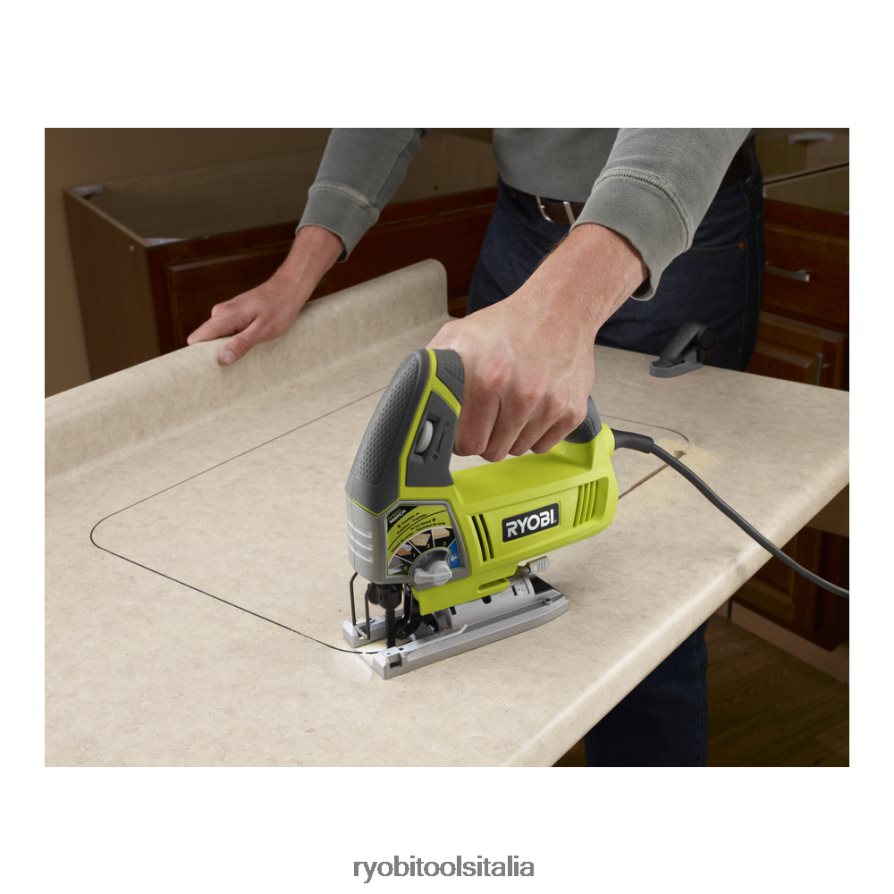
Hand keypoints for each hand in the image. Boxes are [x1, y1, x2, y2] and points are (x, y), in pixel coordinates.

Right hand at [186, 225, 342, 364]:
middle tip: (234, 366)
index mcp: (223, 317)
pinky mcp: (234, 313)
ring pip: (216, 336)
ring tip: (245, 355)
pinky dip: (234, 340)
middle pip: (205, 339)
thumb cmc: (280, 308)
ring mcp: (226, 312)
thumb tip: (222, 359)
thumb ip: (241, 343)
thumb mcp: (263, 330)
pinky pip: (226, 331)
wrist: (290, 288)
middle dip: (215, 354)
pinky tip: (249, 344)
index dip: (199, 356)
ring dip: (227, 347)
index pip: (196, 339)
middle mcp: (220, 313)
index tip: (209, 370)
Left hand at [427, 224, 645, 460]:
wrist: (560, 309)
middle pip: (491, 451)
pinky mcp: (571, 411)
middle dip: (484, 439)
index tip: (461, 431)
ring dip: (510, 436)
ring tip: (510, 406)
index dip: (460, 439)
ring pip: (517, 450)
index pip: (466, 442)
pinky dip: (535, 434)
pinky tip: (532, 409)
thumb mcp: (458, 336)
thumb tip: (414, 405)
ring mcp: (548, 404)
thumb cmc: (508, 325)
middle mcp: (519, 392)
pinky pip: (543, 446)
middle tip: (487, 417)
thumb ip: (433, 371)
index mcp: (486, 376)